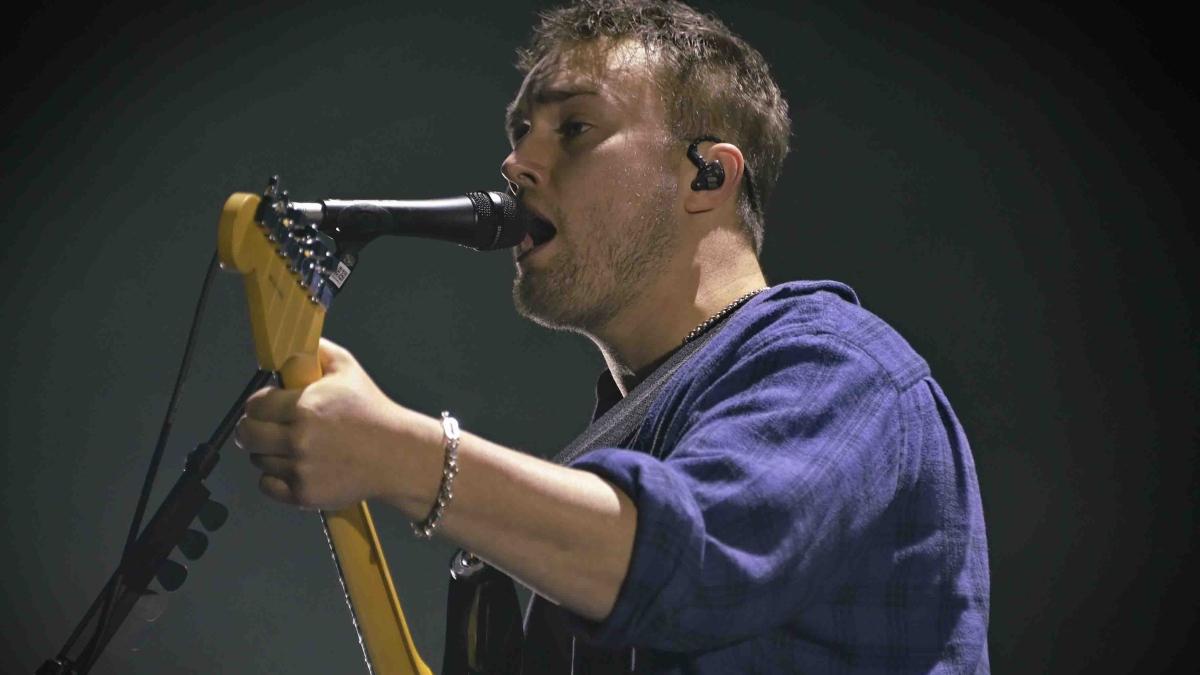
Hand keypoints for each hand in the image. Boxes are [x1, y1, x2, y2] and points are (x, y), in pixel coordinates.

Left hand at [235, 338, 411, 509]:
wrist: (397, 455)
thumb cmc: (373, 412)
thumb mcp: (348, 369)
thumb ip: (317, 350)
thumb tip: (292, 342)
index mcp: (305, 406)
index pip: (254, 405)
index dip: (259, 403)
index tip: (269, 405)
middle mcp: (299, 439)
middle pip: (246, 434)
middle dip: (252, 428)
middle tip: (266, 426)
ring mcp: (300, 469)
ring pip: (258, 460)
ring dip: (269, 452)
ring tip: (293, 446)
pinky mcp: (304, 494)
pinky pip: (266, 486)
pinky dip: (274, 478)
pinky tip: (294, 466)